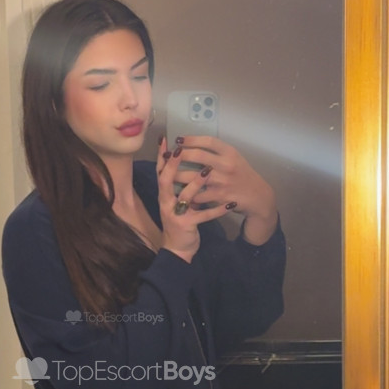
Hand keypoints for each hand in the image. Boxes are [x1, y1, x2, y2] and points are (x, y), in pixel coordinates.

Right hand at [156, 137, 232, 261]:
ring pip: (185, 197)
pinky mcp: (187, 226)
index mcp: (164, 195)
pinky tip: (229, 204)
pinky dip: (216, 210)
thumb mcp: (174, 202)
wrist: (177, 248)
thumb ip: (177, 186)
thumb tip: (181, 163)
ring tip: (207, 171)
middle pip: (166, 180)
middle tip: (181, 150)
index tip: (165, 140)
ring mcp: (175, 215)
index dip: (162, 156)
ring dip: (196, 183)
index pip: (160, 172)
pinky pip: (203, 216)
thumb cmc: (179, 221)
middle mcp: (166, 203)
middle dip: (173, 165)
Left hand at [169, 135, 278, 244]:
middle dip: (179, 155)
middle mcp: (226, 165)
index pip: (208, 141)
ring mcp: (222, 182)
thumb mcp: (235, 158)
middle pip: (198, 156)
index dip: (191, 139)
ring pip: (194, 176)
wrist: (257, 197)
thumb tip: (193, 145)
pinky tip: (177, 192)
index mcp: (230, 153)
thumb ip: (218, 152)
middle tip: (167, 155)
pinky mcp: (219, 197)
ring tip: (165, 173)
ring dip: (177, 175)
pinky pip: (197, 195)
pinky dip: (186, 194)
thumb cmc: (243, 175)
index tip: (178, 139)